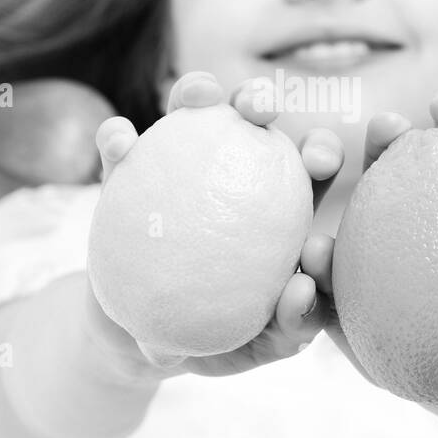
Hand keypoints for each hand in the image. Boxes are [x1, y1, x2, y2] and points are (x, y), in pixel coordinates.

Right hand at [90, 71, 344, 380]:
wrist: (140, 342)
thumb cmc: (219, 342)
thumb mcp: (259, 345)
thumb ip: (288, 328)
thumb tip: (298, 293)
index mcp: (276, 206)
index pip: (309, 169)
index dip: (320, 152)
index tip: (319, 162)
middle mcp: (227, 172)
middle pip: (256, 125)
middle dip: (260, 100)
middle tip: (262, 110)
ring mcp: (174, 168)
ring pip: (191, 114)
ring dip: (197, 92)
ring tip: (198, 96)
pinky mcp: (124, 178)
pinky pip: (118, 150)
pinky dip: (117, 140)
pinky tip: (118, 141)